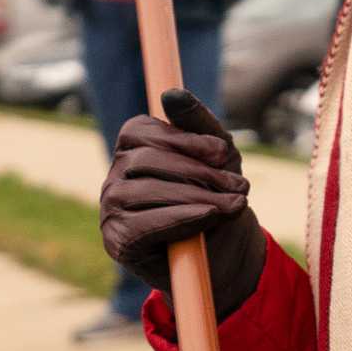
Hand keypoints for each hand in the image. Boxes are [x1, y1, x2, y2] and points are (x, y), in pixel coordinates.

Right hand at [100, 89, 268, 313]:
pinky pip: (143, 224)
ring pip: (148, 190)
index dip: (183, 139)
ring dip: (198, 196)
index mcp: (131, 150)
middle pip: (148, 160)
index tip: (222, 152)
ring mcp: (111, 209)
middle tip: (240, 186)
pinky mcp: (117, 241)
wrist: (221, 257)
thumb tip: (171, 93)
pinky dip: (180, 218)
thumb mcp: (218, 158)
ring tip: (234, 204)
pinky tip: (208, 217)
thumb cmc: (215, 199)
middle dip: (199, 171)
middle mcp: (114, 177)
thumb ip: (199, 123)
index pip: (141, 130)